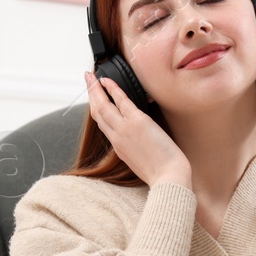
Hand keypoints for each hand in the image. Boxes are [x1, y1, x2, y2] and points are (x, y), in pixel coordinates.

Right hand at [83, 71, 191, 186]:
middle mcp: (117, 138)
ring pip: (103, 106)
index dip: (96, 109)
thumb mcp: (141, 162)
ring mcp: (125, 129)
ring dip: (95, 89)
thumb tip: (139, 140)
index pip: (103, 125)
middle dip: (91, 95)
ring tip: (91, 76)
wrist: (168, 178)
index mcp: (119, 148)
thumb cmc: (162, 172)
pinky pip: (120, 101)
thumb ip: (135, 149)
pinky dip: (112, 89)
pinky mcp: (136, 122)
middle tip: (87, 80)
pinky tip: (107, 81)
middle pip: (97, 113)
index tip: (94, 99)